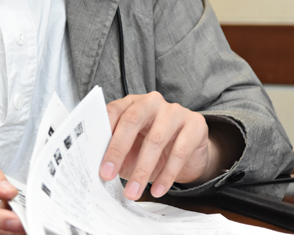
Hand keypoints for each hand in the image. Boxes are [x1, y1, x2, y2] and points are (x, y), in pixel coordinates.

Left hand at [99, 92, 237, 200]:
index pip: (114, 112)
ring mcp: (175, 111)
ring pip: (156, 139)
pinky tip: (158, 189)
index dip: (104, 136)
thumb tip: (100, 168)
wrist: (189, 151)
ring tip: (133, 191)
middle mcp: (152, 102)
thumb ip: (116, 152)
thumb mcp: (131, 149)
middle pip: (132, 121)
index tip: (98, 161)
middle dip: (118, 150)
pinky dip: (167, 175)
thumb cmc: (152, 147)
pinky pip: (180, 151)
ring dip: (142, 170)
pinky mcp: (195, 124)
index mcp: (131, 102)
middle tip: (108, 175)